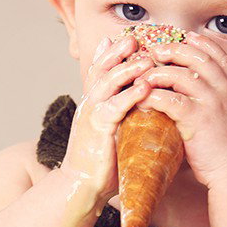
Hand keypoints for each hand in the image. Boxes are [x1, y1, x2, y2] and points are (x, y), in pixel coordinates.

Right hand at [61, 35, 154, 202]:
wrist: (81, 186)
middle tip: (134, 39)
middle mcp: (90, 104)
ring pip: (107, 83)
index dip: (111, 53)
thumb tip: (143, 106)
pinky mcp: (98, 130)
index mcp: (93, 103)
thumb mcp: (112, 131)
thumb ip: (123, 115)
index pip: (100, 71)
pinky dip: (129, 95)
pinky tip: (144, 87)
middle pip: (101, 69)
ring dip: (127, 68)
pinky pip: (114, 107)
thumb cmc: (102, 162)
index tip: (126, 39)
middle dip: (118, 52)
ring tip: (145, 59)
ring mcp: (92, 115)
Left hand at [134, 32, 226, 188]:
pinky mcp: (198, 120)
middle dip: (173, 50)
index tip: (186, 36)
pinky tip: (142, 99)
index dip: (200, 43)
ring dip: (157, 73)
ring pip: (179, 75)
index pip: (217, 55)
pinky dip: (152, 96)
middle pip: (196, 57)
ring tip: (142, 77)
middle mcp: (225, 90)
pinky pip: (169, 99)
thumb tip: (195, 96)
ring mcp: (212, 103)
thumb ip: (217, 103)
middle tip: (155, 51)